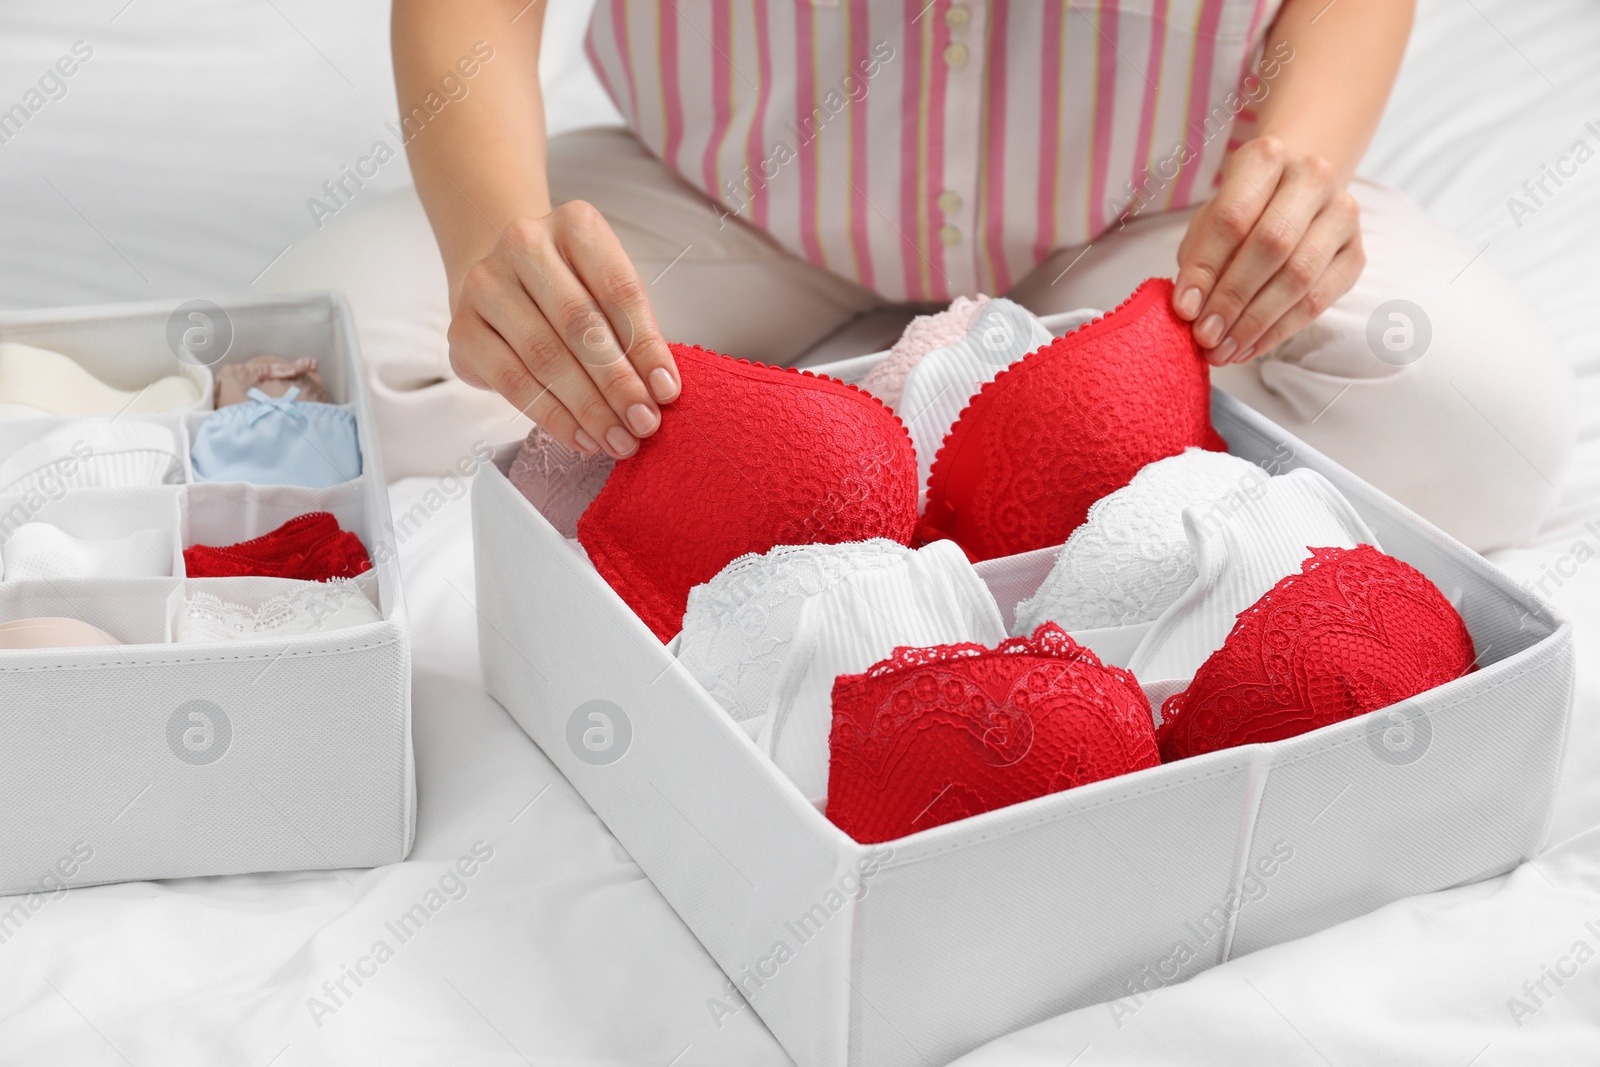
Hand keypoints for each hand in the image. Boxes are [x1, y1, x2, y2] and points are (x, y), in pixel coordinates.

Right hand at [447, 200, 678, 457]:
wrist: (502, 279)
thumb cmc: (572, 288)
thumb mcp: (607, 290)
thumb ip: (632, 330)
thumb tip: (660, 391)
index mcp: (575, 224)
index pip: (619, 290)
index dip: (646, 346)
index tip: (668, 392)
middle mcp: (524, 243)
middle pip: (581, 325)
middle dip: (618, 384)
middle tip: (644, 424)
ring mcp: (486, 284)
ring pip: (545, 356)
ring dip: (588, 408)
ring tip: (618, 439)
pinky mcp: (462, 328)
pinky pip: (512, 381)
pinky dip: (552, 416)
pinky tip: (581, 437)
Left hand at [1171, 137, 1365, 364]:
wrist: (1295, 193)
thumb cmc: (1244, 209)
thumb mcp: (1211, 221)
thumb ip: (1200, 257)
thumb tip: (1190, 309)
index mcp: (1267, 158)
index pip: (1233, 217)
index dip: (1206, 268)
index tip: (1184, 308)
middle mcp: (1312, 177)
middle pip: (1271, 245)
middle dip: (1232, 298)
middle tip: (1205, 336)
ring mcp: (1342, 213)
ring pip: (1299, 276)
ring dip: (1255, 321)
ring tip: (1223, 350)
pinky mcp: (1357, 252)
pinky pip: (1319, 299)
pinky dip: (1279, 330)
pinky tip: (1250, 347)